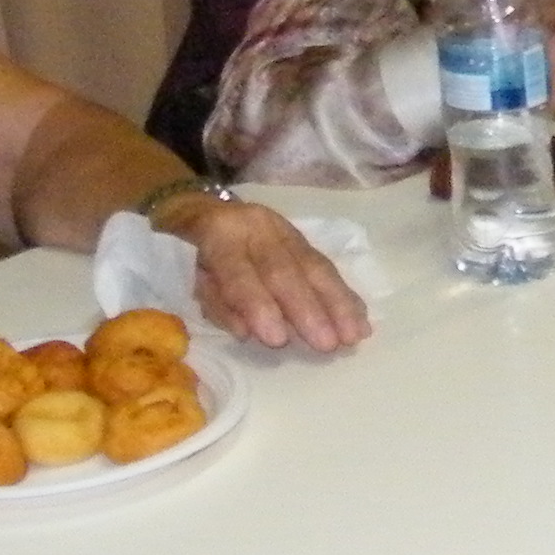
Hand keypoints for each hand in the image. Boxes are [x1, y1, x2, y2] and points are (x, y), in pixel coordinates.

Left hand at [169, 195, 370, 353]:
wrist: (204, 210)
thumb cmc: (195, 257)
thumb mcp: (192, 279)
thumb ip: (220, 304)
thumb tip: (248, 330)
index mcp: (220, 234)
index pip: (239, 271)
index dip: (258, 305)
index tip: (277, 340)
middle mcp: (257, 227)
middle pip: (285, 268)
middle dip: (308, 309)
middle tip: (327, 343)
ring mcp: (285, 230)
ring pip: (315, 265)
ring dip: (338, 304)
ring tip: (354, 335)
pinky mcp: (305, 239)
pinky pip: (328, 266)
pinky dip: (346, 296)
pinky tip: (362, 319)